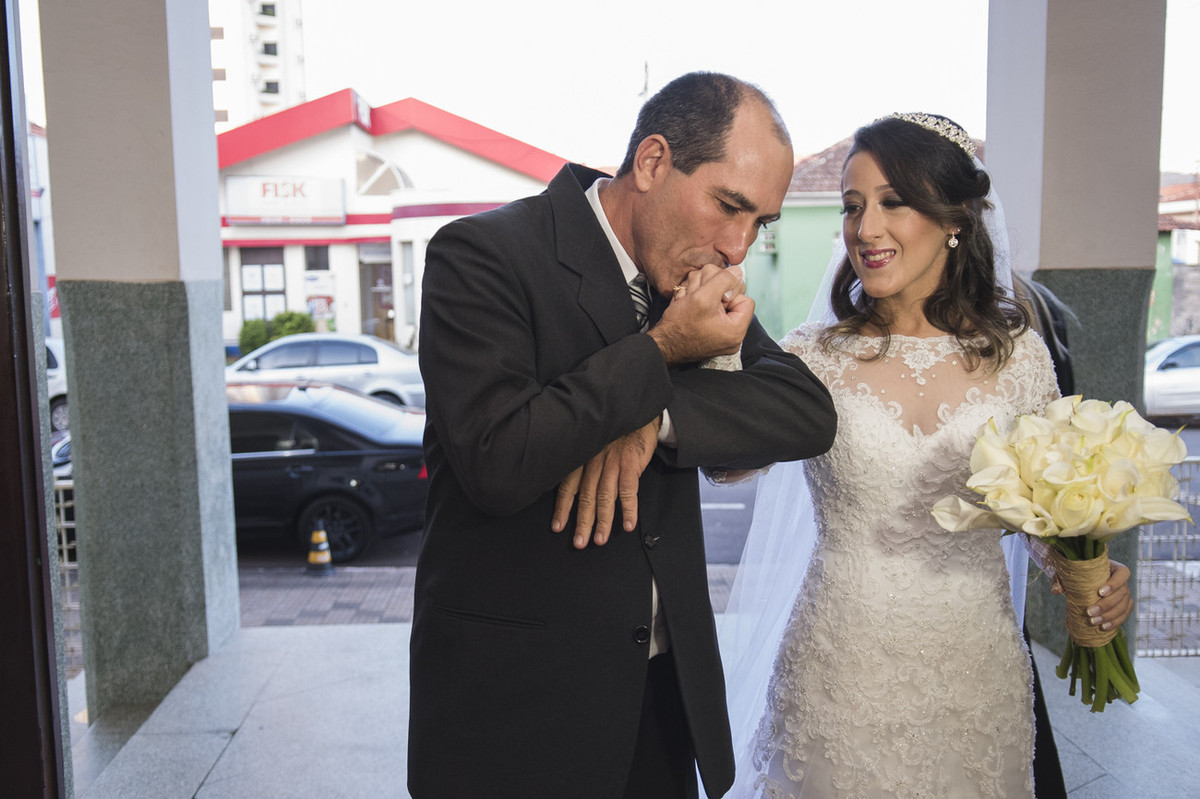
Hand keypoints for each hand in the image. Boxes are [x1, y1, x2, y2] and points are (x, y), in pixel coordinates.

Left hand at [550, 418, 660, 548]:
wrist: (634, 411)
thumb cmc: (613, 431)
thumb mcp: (591, 443)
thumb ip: (583, 463)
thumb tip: (573, 488)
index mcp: (582, 458)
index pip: (568, 487)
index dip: (562, 508)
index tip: (557, 526)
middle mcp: (594, 462)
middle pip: (586, 497)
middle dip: (582, 523)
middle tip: (579, 542)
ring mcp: (612, 463)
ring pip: (605, 498)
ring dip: (603, 521)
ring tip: (600, 539)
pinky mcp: (630, 464)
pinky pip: (628, 491)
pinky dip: (629, 509)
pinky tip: (628, 524)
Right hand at [649, 264, 752, 364]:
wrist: (661, 344)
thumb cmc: (678, 326)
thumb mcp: (702, 298)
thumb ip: (723, 280)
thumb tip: (737, 272)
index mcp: (736, 330)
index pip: (746, 299)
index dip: (728, 292)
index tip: (712, 297)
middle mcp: (731, 335)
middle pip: (732, 299)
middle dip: (712, 290)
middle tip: (697, 295)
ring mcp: (721, 334)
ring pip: (719, 300)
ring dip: (702, 294)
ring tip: (688, 301)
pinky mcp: (710, 331)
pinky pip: (711, 309)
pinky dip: (699, 302)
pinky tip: (688, 306)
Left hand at [1052, 558, 1132, 629]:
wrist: (1086, 581)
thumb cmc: (1080, 574)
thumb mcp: (1070, 573)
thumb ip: (1062, 579)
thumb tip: (1056, 591)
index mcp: (1114, 568)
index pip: (1123, 574)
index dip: (1114, 583)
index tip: (1100, 592)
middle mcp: (1124, 581)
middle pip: (1122, 593)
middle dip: (1106, 605)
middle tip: (1089, 612)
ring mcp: (1126, 594)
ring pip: (1123, 606)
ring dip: (1109, 616)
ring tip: (1094, 621)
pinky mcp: (1125, 606)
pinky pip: (1124, 615)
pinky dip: (1115, 622)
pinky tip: (1103, 627)